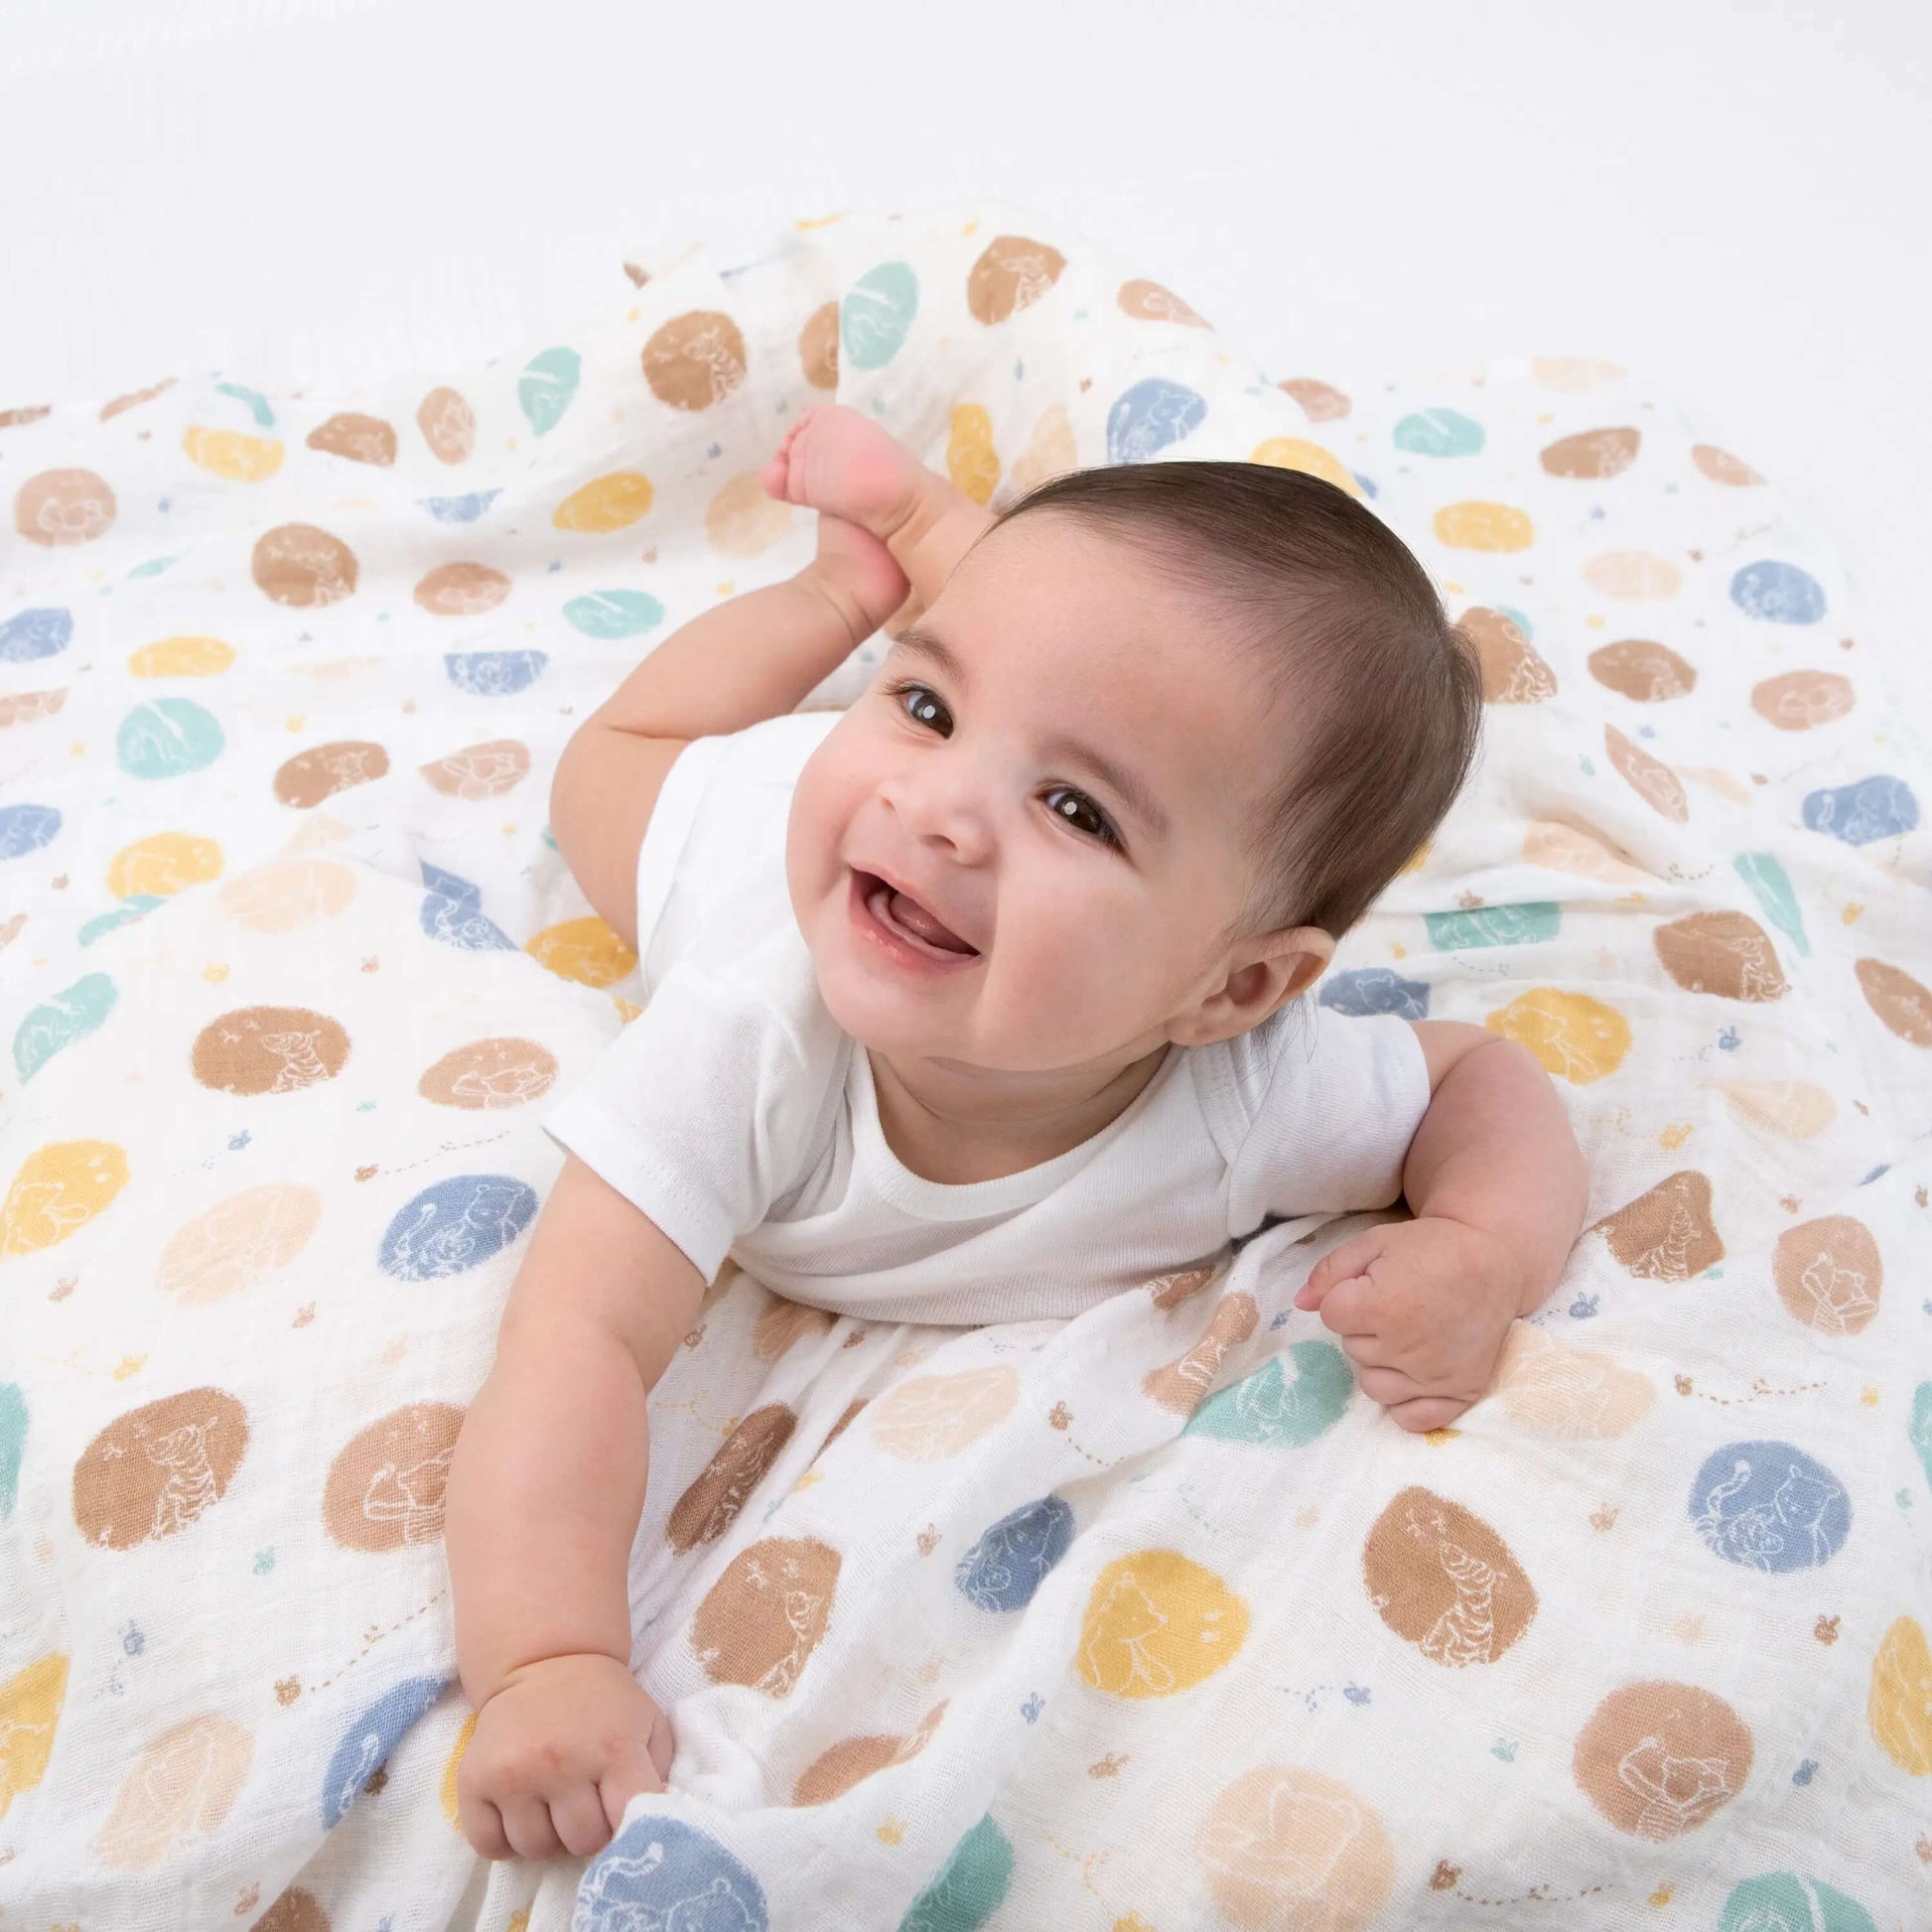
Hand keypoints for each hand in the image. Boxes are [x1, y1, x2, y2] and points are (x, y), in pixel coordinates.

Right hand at [455, 1653, 673, 1860]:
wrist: (546, 1661)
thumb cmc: (603, 1703)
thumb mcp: (646, 1721)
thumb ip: (660, 1771)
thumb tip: (657, 1821)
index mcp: (613, 1747)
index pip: (629, 1820)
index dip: (630, 1827)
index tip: (622, 1814)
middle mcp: (562, 1761)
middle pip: (583, 1842)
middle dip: (589, 1831)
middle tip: (586, 1803)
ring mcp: (514, 1773)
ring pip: (537, 1849)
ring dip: (548, 1837)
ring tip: (553, 1804)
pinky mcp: (474, 1781)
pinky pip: (490, 1846)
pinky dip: (505, 1841)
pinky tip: (519, 1811)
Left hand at [1293, 1216, 1526, 1432]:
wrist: (1496, 1262)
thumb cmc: (1432, 1248)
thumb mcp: (1375, 1243)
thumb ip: (1331, 1272)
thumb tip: (1300, 1303)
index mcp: (1384, 1306)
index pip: (1331, 1316)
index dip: (1347, 1296)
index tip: (1373, 1284)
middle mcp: (1408, 1347)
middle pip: (1352, 1349)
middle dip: (1365, 1327)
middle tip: (1399, 1304)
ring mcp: (1435, 1375)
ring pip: (1373, 1386)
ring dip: (1381, 1363)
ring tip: (1407, 1335)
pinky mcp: (1461, 1392)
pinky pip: (1411, 1418)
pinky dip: (1407, 1401)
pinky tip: (1415, 1374)